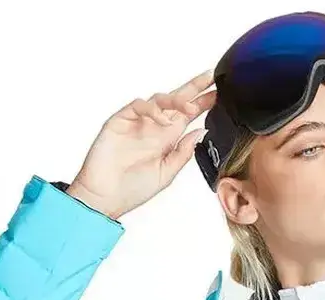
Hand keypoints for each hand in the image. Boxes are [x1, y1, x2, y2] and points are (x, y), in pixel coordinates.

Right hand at [67, 69, 217, 219]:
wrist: (105, 197)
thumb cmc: (132, 189)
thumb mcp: (167, 174)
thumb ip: (183, 153)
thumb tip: (201, 132)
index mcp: (166, 140)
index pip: (187, 116)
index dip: (203, 104)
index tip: (220, 94)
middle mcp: (153, 128)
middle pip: (177, 100)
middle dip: (195, 87)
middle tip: (211, 76)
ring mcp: (137, 122)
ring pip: (160, 99)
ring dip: (177, 100)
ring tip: (191, 108)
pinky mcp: (120, 120)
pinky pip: (139, 105)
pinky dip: (153, 109)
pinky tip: (162, 121)